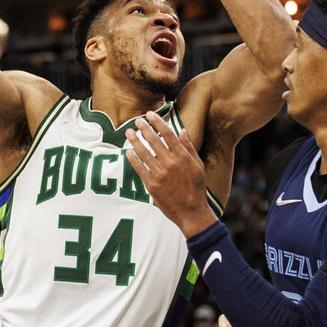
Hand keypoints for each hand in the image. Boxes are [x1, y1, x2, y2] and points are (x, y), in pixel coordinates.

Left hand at [124, 112, 216, 236]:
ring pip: (144, 153)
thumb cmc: (196, 188)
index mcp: (182, 157)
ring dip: (134, 141)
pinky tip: (128, 151)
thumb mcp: (198, 166)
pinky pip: (139, 168)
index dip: (157, 122)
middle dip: (144, 128)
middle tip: (137, 121)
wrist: (191, 212)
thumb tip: (182, 130)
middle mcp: (170, 163)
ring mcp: (160, 174)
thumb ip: (189, 147)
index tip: (150, 114)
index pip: (167, 133)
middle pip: (154, 140)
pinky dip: (133, 158)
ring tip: (128, 133)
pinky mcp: (152, 185)